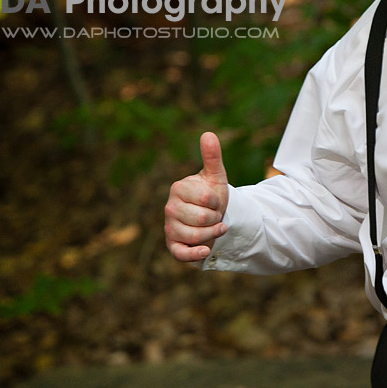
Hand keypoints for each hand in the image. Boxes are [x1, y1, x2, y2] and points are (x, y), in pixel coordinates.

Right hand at [164, 132, 229, 262]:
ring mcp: (169, 227)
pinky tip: (206, 250)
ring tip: (216, 228)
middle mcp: (169, 208)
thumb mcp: (215, 176)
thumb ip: (212, 156)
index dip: (217, 202)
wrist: (212, 217)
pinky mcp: (172, 245)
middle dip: (216, 219)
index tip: (215, 201)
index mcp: (178, 188)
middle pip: (202, 219)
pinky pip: (182, 254)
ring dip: (213, 234)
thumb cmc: (212, 195)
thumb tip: (208, 133)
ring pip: (195, 236)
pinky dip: (196, 253)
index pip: (206, 199)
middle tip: (214, 215)